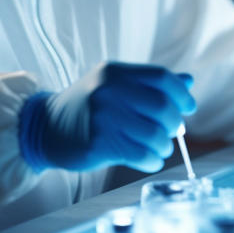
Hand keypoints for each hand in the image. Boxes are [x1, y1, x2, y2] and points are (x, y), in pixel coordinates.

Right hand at [20, 62, 195, 171]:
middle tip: (171, 131)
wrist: (45, 128)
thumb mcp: (114, 86)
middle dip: (173, 122)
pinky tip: (149, 158)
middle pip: (162, 106)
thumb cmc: (87, 107)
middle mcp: (108, 91)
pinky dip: (152, 160)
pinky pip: (141, 154)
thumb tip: (188, 81)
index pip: (162, 77)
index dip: (181, 93)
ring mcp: (102, 118)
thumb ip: (150, 84)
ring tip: (158, 147)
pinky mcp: (98, 144)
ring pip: (154, 134)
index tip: (188, 107)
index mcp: (114, 72)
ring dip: (163, 145)